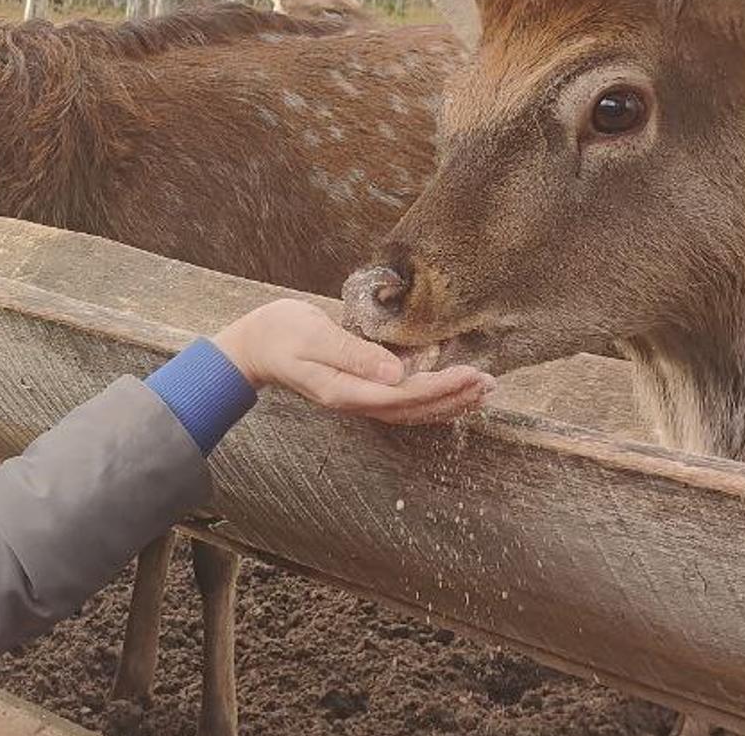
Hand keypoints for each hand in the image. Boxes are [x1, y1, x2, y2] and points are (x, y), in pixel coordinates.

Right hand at [212, 299, 495, 424]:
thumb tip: (394, 372)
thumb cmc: (280, 334)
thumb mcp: (313, 336)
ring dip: (447, 401)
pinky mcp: (360, 389)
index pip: (402, 397)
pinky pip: (402, 400)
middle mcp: (355, 401)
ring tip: (481, 391)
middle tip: (490, 383)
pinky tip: (450, 388)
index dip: (440, 389)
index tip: (471, 375)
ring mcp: (357, 399)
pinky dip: (430, 396)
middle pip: (413, 409)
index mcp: (344, 391)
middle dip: (453, 397)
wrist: (255, 345)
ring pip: (411, 410)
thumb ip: (353, 353)